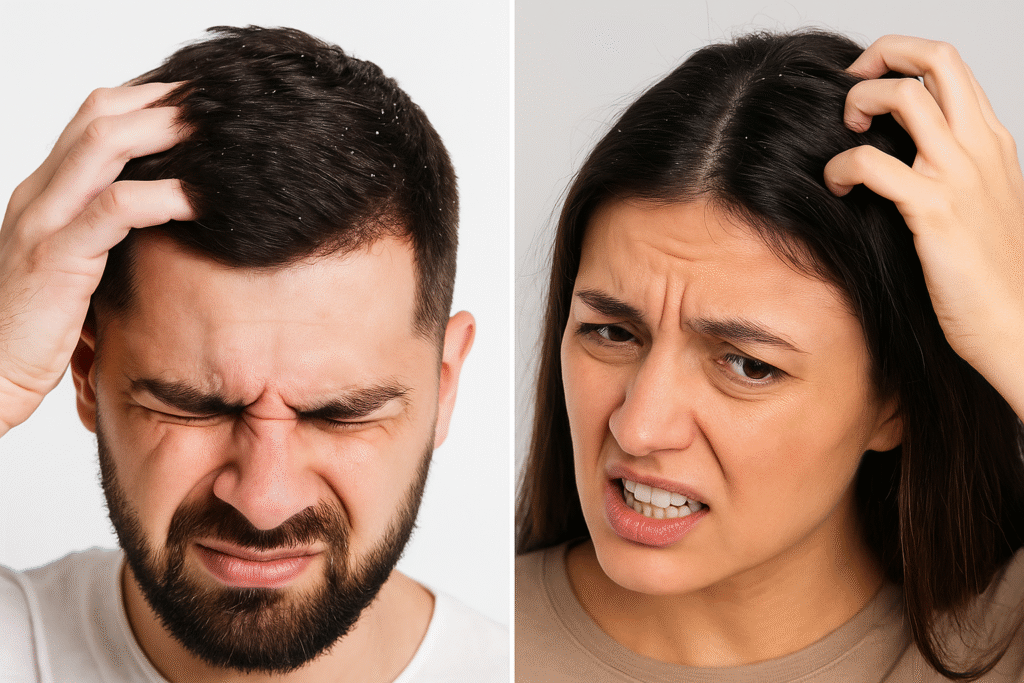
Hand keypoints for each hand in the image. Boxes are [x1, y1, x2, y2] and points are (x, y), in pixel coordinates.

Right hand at [0, 83, 193, 435]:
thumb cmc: (42, 327)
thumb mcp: (79, 264)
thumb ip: (109, 232)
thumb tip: (169, 214)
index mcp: (45, 192)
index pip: (92, 119)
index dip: (147, 101)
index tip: (197, 104)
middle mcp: (40, 195)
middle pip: (98, 115)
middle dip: (161, 102)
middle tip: (215, 104)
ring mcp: (44, 221)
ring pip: (102, 145)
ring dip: (164, 130)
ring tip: (213, 132)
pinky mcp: (57, 258)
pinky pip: (113, 208)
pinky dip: (162, 195)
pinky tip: (198, 198)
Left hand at [824, 35, 1023, 416]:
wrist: (1017, 325)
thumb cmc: (992, 275)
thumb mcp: (981, 206)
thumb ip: (952, 172)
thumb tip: (903, 159)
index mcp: (992, 142)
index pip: (951, 67)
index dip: (903, 57)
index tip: (868, 80)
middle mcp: (980, 147)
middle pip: (935, 58)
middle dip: (882, 55)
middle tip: (850, 85)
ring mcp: (960, 175)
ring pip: (904, 96)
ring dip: (860, 102)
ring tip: (845, 134)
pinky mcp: (934, 211)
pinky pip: (873, 163)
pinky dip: (841, 165)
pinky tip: (836, 185)